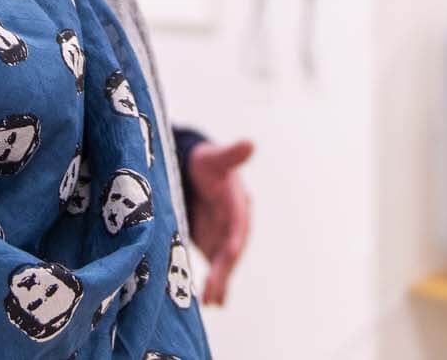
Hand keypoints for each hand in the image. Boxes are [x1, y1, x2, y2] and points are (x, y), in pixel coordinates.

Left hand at [186, 139, 254, 305]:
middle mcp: (235, 225)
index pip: (237, 226)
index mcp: (238, 205)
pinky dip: (215, 284)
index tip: (230, 253)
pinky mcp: (213, 246)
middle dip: (223, 271)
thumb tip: (250, 143)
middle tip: (213, 292)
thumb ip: (230, 155)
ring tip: (210, 302)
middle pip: (230, 251)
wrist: (196, 174)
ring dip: (219, 283)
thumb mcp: (214, 158)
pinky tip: (212, 302)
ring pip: (223, 264)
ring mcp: (224, 237)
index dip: (233, 240)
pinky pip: (216, 268)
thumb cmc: (206, 163)